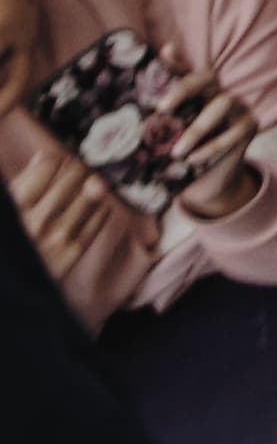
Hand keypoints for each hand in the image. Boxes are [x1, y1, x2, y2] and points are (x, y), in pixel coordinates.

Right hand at [9, 144, 120, 280]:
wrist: (9, 287)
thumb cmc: (9, 239)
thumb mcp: (5, 209)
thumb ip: (22, 184)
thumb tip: (44, 156)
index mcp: (15, 207)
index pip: (48, 166)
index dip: (56, 159)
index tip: (59, 160)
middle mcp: (37, 220)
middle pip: (72, 176)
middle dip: (76, 168)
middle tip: (77, 169)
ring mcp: (57, 237)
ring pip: (90, 193)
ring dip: (91, 183)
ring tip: (87, 184)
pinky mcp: (73, 252)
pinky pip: (98, 218)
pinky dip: (101, 205)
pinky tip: (95, 204)